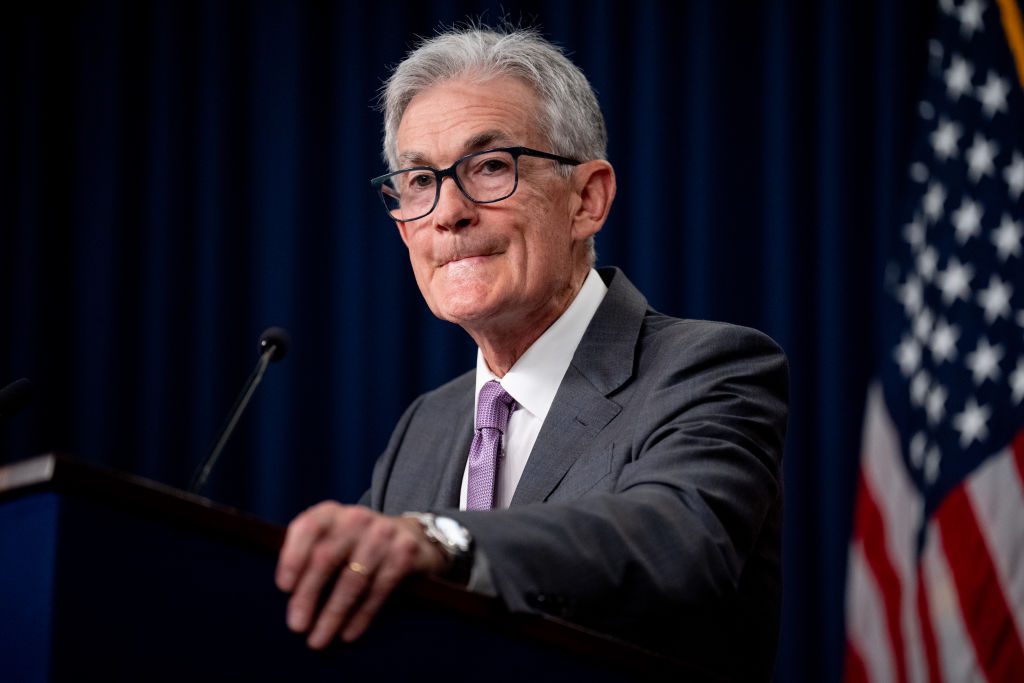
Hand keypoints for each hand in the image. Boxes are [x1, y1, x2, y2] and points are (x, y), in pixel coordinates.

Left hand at [275, 502, 447, 648]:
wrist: (410, 536)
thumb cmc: (356, 545)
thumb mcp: (332, 538)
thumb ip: (308, 554)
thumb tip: (287, 595)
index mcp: (331, 513)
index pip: (307, 528)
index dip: (293, 557)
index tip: (284, 588)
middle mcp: (356, 518)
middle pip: (326, 557)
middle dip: (308, 595)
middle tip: (296, 626)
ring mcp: (382, 534)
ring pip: (352, 579)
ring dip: (333, 614)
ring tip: (319, 639)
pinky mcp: (404, 553)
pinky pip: (378, 590)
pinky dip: (360, 616)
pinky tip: (347, 634)